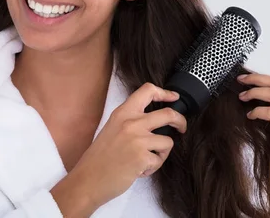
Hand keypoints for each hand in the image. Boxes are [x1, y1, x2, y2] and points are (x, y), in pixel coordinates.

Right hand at [66, 82, 187, 211]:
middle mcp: (131, 122)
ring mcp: (138, 139)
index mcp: (123, 113)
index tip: (174, 98)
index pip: (147, 90)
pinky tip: (139, 169)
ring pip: (168, 141)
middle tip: (181, 127)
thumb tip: (154, 119)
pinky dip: (153, 166)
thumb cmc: (100, 157)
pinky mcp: (142, 157)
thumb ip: (131, 120)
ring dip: (161, 153)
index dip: (165, 93)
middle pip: (169, 114)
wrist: (88, 179)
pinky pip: (160, 159)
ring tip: (146, 160)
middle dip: (180, 121)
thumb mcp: (112, 128)